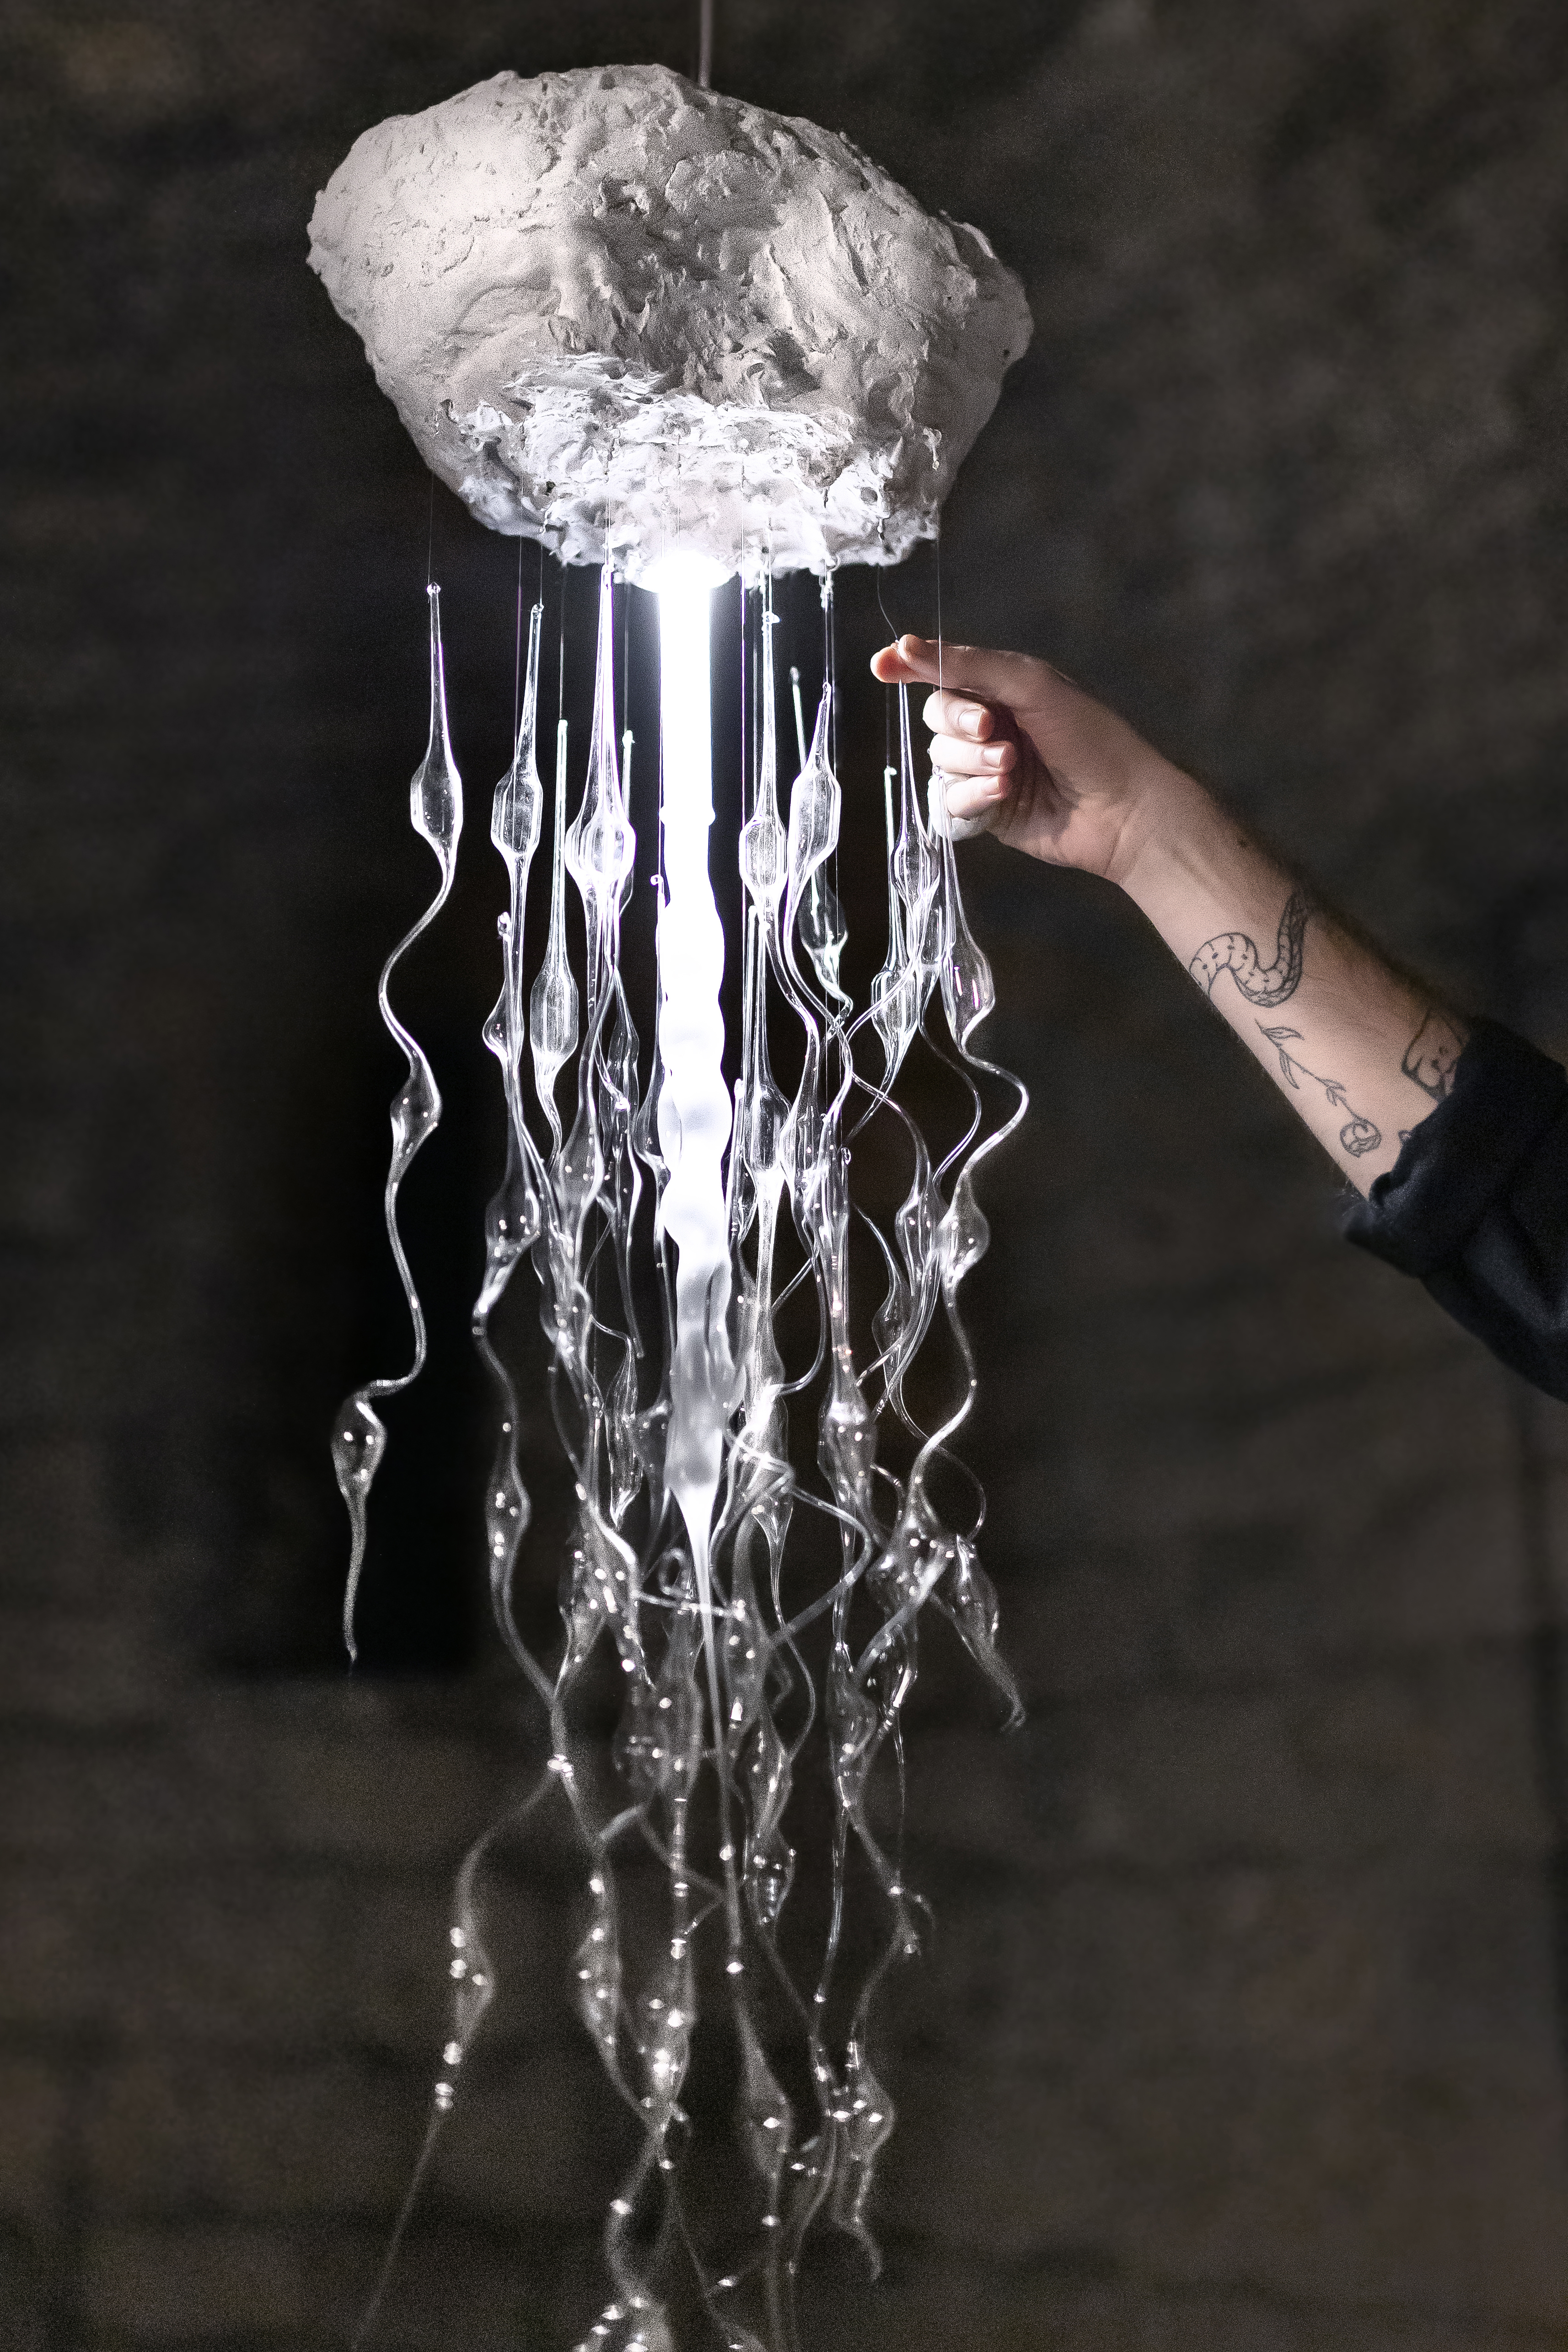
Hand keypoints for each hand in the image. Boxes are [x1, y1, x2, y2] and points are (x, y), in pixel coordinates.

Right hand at [869, 634, 1183, 885]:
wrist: (1121, 807)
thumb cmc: (1089, 737)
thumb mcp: (1031, 685)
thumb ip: (969, 665)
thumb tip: (904, 646)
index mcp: (1003, 690)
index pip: (944, 673)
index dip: (910, 667)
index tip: (883, 665)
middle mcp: (991, 728)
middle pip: (935, 717)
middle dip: (959, 723)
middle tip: (993, 729)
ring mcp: (985, 770)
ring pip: (940, 760)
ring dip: (972, 762)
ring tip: (1013, 768)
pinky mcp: (986, 812)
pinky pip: (949, 800)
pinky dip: (971, 796)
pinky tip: (1004, 794)